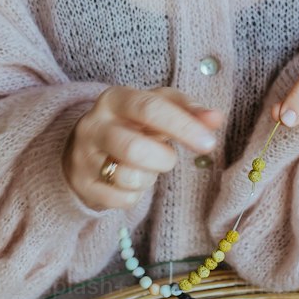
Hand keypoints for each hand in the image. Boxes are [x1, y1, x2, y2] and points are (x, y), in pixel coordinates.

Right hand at [62, 85, 224, 211]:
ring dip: (148, 178)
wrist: (86, 148)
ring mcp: (83, 157)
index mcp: (114, 99)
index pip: (150, 108)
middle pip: (135, 148)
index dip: (183, 126)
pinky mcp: (82, 186)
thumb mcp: (157, 107)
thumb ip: (188, 110)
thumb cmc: (133, 124)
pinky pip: (122, 199)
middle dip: (163, 159)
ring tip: (144, 167)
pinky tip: (129, 181)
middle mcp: (93, 126)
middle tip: (168, 159)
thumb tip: (216, 118)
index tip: (208, 143)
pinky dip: (135, 195)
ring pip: (128, 177)